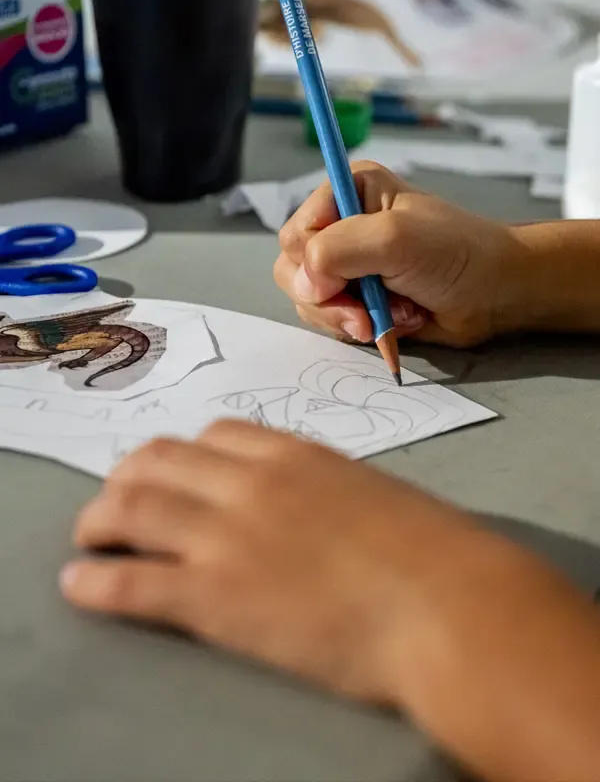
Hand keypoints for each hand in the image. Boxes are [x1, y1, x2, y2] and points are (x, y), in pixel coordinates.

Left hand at [61, 420, 599, 781]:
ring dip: (99, 519)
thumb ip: (328, 491)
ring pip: (131, 506)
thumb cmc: (433, 553)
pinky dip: (95, 580)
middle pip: (157, 460)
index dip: (184, 453)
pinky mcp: (212, 598)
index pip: (215, 434)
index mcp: (294, 455)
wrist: (446, 604)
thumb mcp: (375, 497)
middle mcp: (247, 484)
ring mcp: (224, 537)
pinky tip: (80, 583)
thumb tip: (310, 507)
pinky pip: (131, 580)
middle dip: (126, 478)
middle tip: (117, 502)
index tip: (174, 474)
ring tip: (90, 537)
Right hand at [274, 161, 528, 347]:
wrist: (496, 294)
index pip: (296, 234)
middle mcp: (341, 225)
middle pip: (295, 272)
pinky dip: (363, 328)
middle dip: (330, 301)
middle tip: (366, 314)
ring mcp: (349, 265)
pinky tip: (397, 321)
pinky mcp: (359, 298)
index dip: (313, 267)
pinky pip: (333, 321)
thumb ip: (336, 251)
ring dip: (351, 317)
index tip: (346, 285)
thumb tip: (303, 284)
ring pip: (311, 302)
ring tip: (392, 315)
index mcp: (347, 192)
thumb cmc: (455, 254)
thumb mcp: (394, 239)